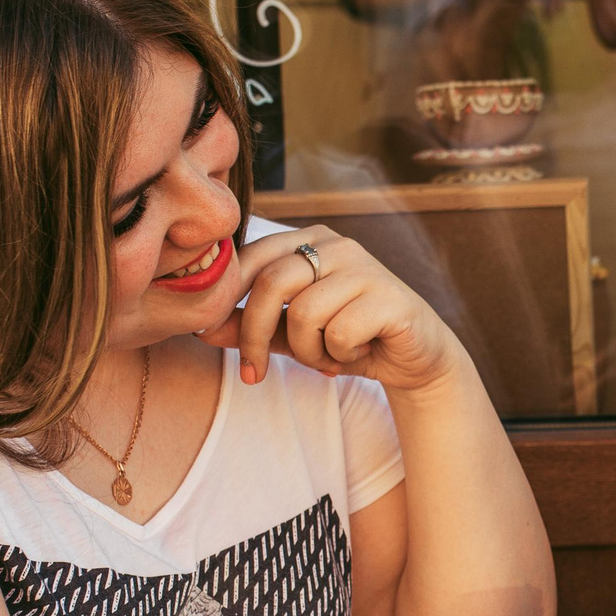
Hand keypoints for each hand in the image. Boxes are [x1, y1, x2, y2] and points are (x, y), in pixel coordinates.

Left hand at [198, 229, 461, 392]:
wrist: (416, 359)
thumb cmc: (349, 340)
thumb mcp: (291, 334)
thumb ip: (250, 327)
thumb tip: (199, 327)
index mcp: (308, 241)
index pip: (251, 259)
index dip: (226, 301)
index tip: (210, 336)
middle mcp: (337, 244)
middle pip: (271, 284)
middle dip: (254, 336)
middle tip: (254, 374)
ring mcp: (366, 267)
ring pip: (305, 314)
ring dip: (306, 352)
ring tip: (325, 359)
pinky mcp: (390, 297)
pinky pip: (339, 333)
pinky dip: (339, 356)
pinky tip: (355, 354)